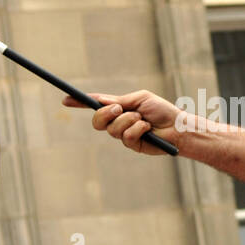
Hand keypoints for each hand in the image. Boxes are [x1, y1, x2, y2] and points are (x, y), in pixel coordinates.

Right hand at [62, 89, 182, 154]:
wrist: (178, 127)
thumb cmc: (162, 110)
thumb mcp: (140, 99)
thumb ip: (120, 100)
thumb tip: (101, 101)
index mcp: (119, 107)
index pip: (95, 104)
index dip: (79, 103)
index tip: (66, 100)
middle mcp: (118, 121)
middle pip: (97, 121)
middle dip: (105, 114)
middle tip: (118, 108)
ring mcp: (123, 134)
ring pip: (112, 129)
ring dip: (128, 120)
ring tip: (143, 119)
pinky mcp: (132, 145)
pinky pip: (126, 137)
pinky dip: (138, 129)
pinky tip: (148, 129)